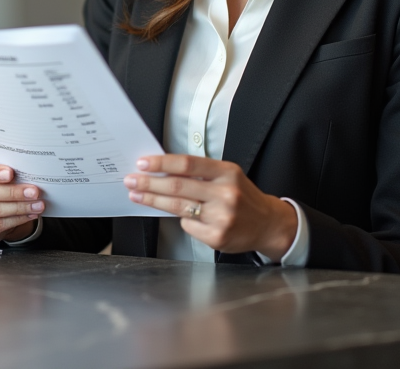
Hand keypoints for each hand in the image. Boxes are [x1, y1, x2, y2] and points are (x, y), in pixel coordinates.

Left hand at [124, 154, 297, 260]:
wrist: (267, 224)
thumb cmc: (243, 197)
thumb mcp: (228, 176)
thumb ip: (201, 173)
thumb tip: (163, 171)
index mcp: (227, 172)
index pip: (188, 164)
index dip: (162, 163)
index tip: (144, 163)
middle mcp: (225, 193)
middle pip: (178, 187)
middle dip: (150, 183)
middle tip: (131, 180)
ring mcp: (221, 216)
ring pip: (178, 207)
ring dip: (153, 201)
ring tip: (137, 195)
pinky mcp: (217, 236)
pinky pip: (188, 226)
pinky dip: (180, 220)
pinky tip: (179, 216)